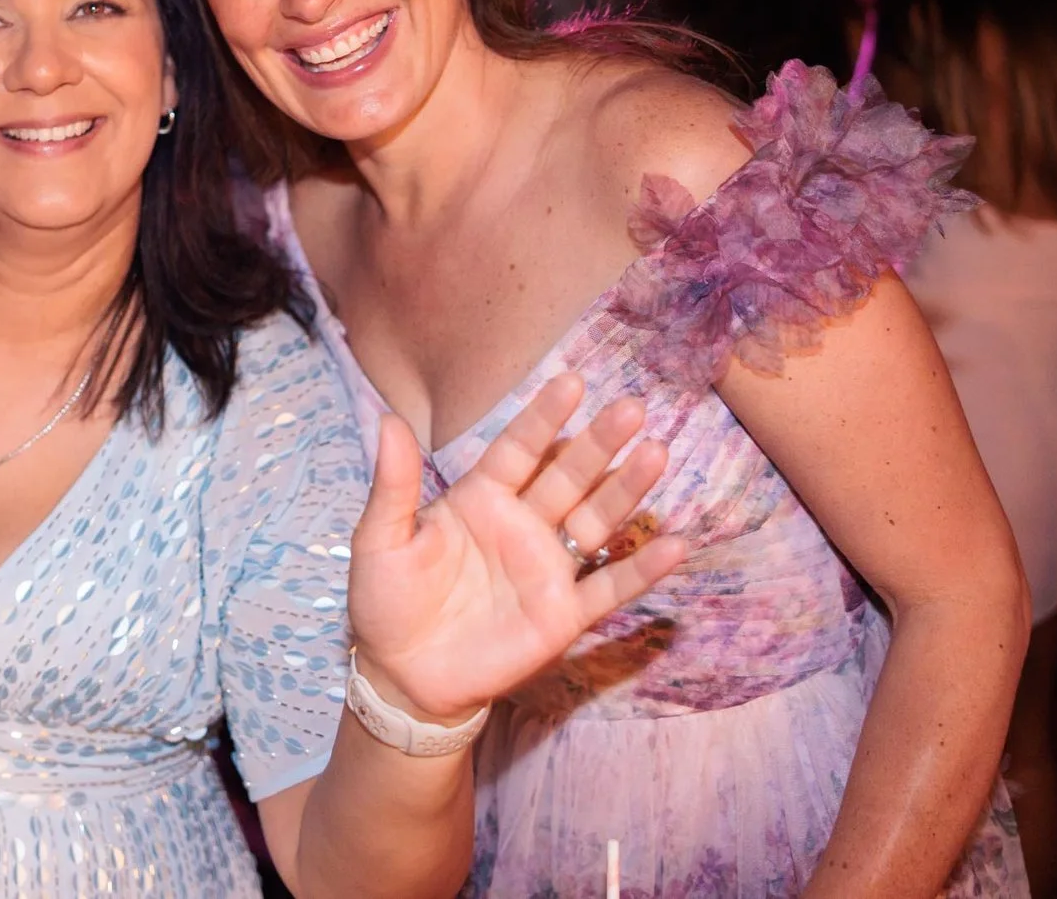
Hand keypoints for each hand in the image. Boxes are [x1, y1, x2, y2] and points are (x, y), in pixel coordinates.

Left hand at [346, 374, 685, 723]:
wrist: (400, 675)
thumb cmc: (386, 600)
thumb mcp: (380, 540)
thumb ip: (393, 484)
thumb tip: (388, 420)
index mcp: (480, 499)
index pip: (519, 449)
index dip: (544, 417)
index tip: (572, 381)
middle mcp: (522, 525)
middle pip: (568, 476)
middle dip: (598, 443)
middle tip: (631, 407)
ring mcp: (546, 569)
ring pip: (596, 521)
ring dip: (627, 490)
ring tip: (656, 454)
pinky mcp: (562, 615)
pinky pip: (609, 588)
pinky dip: (642, 570)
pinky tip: (675, 545)